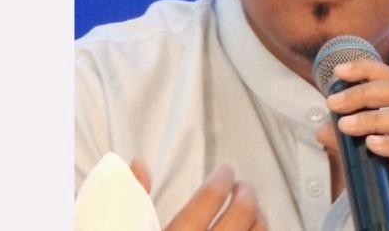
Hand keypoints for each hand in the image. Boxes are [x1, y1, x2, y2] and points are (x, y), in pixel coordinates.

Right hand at [130, 160, 266, 230]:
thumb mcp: (130, 228)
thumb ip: (136, 199)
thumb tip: (138, 165)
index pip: (211, 197)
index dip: (222, 177)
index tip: (225, 172)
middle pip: (243, 212)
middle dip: (246, 192)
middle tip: (241, 186)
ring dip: (258, 216)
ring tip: (252, 208)